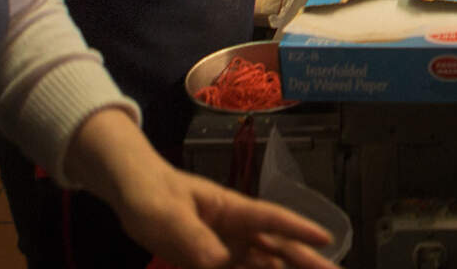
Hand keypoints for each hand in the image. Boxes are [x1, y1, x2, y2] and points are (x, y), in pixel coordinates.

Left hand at [66, 109, 331, 268]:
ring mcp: (224, 247)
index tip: (326, 239)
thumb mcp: (167, 215)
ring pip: (262, 264)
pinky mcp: (208, 262)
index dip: (298, 229)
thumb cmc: (150, 195)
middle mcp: (235, 230)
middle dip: (306, 259)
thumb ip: (192, 238)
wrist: (130, 195)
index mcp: (231, 209)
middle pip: (276, 246)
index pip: (271, 219)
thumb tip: (218, 262)